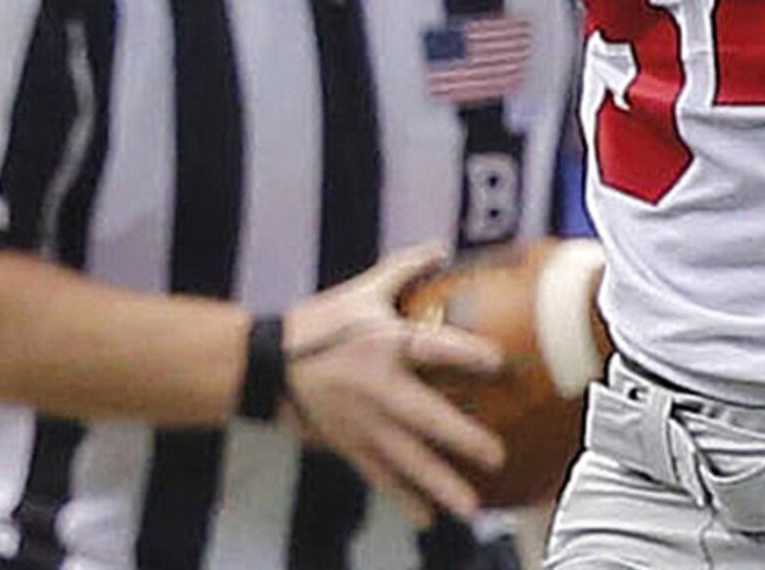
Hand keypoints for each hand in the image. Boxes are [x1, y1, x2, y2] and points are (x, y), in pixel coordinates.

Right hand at [278, 244, 508, 523]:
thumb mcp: (361, 292)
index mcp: (384, 345)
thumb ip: (404, 268)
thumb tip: (442, 246)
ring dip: (440, 483)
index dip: (466, 354)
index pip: (433, 348)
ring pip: (407, 459)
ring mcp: (365, 422)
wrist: (266, 366)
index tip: (499, 362)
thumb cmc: (318, 325)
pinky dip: (404, 498)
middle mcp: (379, 388)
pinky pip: (381, 476)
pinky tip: (428, 519)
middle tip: (496, 455)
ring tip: (471, 506)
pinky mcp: (350, 444)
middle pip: (427, 417)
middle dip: (462, 437)